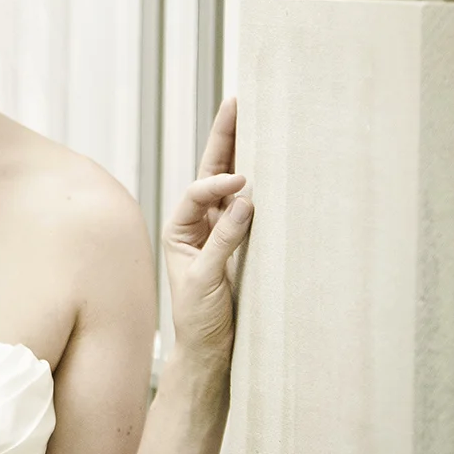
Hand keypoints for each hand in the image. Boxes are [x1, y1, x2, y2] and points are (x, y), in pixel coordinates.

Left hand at [163, 97, 252, 370]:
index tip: (242, 183)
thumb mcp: (206, 278)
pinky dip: (262, 184)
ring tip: (254, 118)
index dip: (217, 185)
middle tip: (238, 103)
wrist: (212, 349)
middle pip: (211, 172)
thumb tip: (245, 200)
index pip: (198, 192)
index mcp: (180, 229)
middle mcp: (199, 223)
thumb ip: (224, 241)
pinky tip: (272, 164)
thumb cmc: (200, 317)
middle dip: (225, 139)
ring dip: (243, 153)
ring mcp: (222, 230)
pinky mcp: (243, 242)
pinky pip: (251, 206)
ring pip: (232, 184)